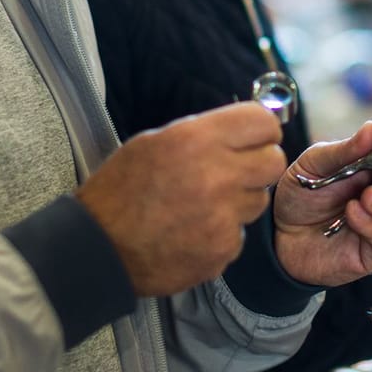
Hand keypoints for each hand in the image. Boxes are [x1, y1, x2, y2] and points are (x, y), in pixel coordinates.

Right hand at [78, 103, 283, 297]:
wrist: (98, 249)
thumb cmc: (120, 192)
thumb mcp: (153, 143)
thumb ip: (203, 134)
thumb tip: (243, 129)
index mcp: (195, 140)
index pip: (263, 122)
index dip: (262, 129)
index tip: (254, 137)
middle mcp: (215, 176)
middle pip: (273, 160)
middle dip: (258, 164)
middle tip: (235, 171)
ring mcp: (222, 216)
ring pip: (258, 200)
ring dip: (239, 200)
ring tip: (202, 205)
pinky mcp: (222, 249)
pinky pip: (239, 234)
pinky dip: (222, 233)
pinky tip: (193, 231)